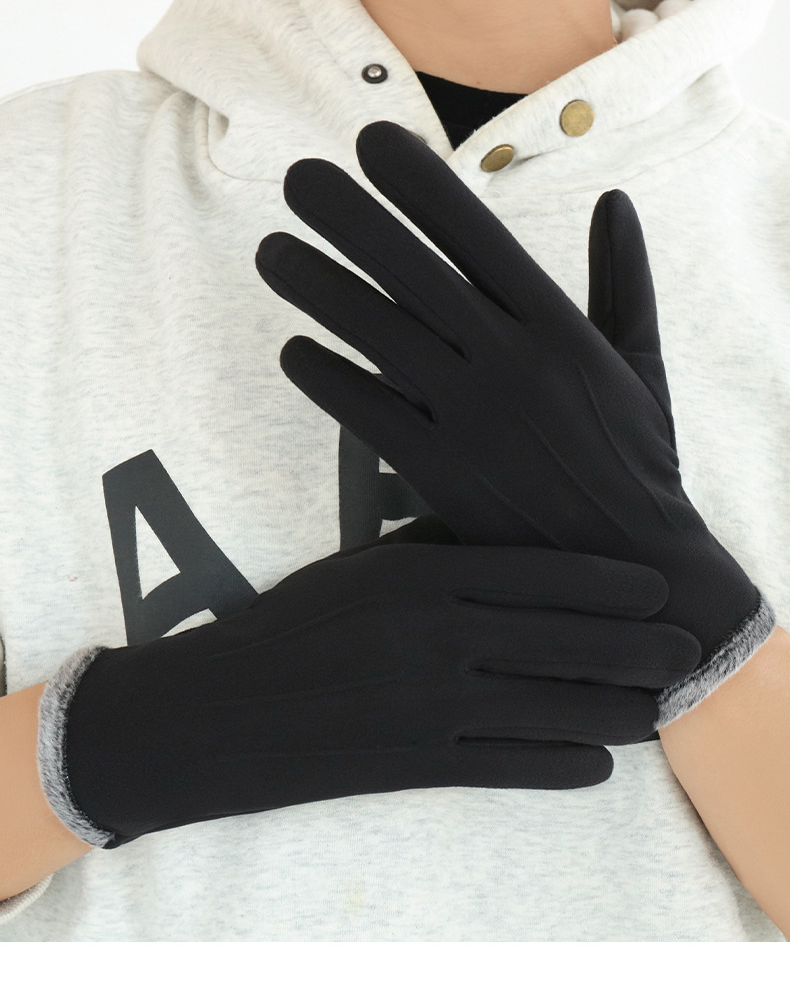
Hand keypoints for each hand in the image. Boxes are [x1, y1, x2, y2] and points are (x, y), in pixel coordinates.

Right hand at [38, 517, 696, 847]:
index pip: (539, 575)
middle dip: (635, 648)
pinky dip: (562, 766)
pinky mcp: (418, 764)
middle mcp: (438, 638)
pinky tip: (597, 764)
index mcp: (422, 578)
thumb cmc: (287, 626)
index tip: (655, 588)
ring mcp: (431, 707)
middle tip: (682, 652)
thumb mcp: (358, 569)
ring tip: (657, 710)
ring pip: (550, 708)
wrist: (219, 711)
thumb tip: (505, 551)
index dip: (608, 584)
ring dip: (614, 710)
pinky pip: (510, 766)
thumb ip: (433, 557)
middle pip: (563, 641)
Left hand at [255, 121, 773, 722]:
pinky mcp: (441, 473)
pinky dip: (328, 379)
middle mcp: (512, 364)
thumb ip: (625, 280)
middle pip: (415, 275)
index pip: (480, 236)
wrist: (627, 570)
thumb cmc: (636, 460)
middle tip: (297, 176)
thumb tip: (615, 202)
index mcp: (559, 330)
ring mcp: (472, 419)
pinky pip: (370, 416)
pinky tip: (293, 349)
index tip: (372, 139)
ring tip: (270, 250)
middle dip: (352, 220)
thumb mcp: (644, 364)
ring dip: (320, 290)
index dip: (422, 185)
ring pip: (380, 337)